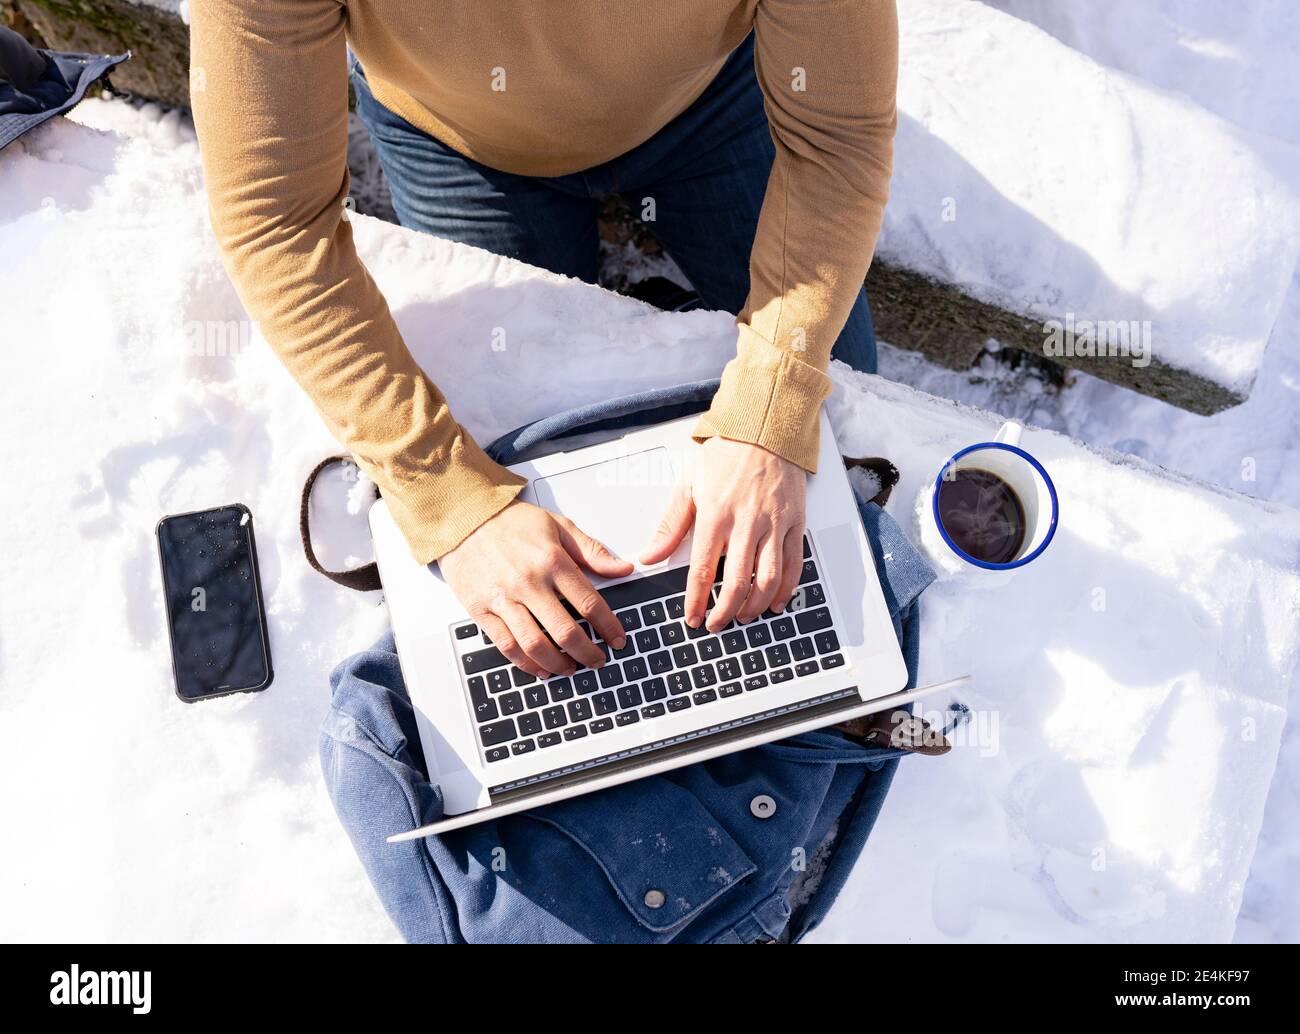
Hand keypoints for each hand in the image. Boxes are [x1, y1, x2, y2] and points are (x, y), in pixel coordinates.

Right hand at [439, 500, 632, 677]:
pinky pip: (506, 645)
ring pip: (535, 644)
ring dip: (558, 664)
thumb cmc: (509, 521)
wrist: (463, 517)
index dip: (608, 627)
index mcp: (552, 561)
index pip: (590, 603)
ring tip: (570, 669)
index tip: (618, 639)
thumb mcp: (557, 525)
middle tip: (598, 661)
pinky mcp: (481, 609)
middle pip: (565, 631)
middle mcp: (529, 582)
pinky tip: (538, 668)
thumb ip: (592, 550)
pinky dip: (525, 662)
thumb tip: (623, 568)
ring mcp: (503, 599)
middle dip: (588, 653)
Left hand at [641, 437, 806, 632]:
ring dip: (754, 605)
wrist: (765, 428)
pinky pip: (794, 564)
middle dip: (725, 612)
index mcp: (715, 515)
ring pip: (768, 579)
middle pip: (736, 582)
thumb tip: (649, 556)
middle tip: (716, 625)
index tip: (692, 619)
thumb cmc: (727, 453)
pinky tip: (775, 601)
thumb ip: (670, 525)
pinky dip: (786, 589)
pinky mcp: (795, 522)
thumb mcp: (688, 483)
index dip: (696, 601)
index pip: (702, 570)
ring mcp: (774, 524)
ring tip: (743, 616)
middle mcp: (746, 523)